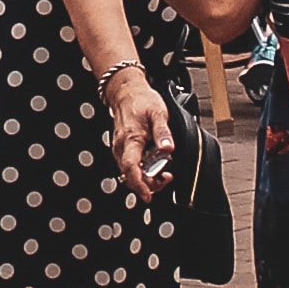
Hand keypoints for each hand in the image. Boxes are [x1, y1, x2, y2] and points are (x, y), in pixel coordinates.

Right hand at [107, 64, 173, 197]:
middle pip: (130, 176)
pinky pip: (130, 166)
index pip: (131, 168)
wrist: (127, 92)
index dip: (140, 185)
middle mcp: (121, 147)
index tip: (149, 195)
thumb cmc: (141, 101)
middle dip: (148, 184)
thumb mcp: (158, 113)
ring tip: (163, 172)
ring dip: (145, 179)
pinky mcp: (122, 148)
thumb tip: (168, 149)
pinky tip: (153, 166)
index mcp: (130, 139)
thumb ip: (163, 132)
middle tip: (166, 179)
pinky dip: (141, 171)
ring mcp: (120, 148)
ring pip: (129, 173)